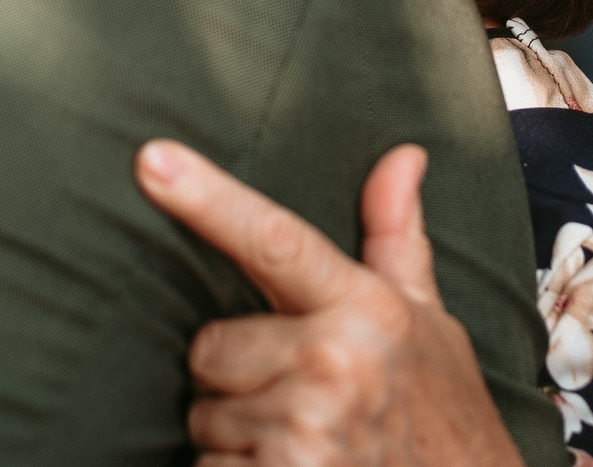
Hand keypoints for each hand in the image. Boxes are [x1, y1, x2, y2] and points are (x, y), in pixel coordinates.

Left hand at [134, 139, 523, 466]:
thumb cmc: (440, 416)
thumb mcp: (427, 324)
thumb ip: (397, 238)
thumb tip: (402, 154)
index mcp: (366, 308)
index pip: (274, 240)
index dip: (208, 200)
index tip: (152, 161)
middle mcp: (335, 362)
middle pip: (209, 349)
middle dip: (237, 377)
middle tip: (300, 396)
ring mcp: (309, 428)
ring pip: (207, 418)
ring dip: (240, 436)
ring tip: (308, 442)